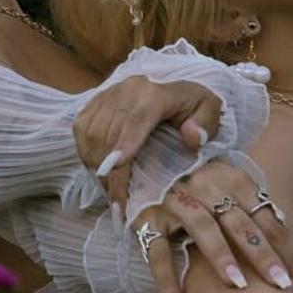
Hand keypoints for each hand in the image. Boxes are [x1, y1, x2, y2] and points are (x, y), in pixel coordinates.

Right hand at [74, 77, 220, 183]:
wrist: (173, 88)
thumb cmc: (191, 105)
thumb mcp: (210, 110)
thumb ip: (205, 124)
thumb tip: (190, 137)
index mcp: (156, 93)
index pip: (137, 120)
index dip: (125, 144)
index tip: (116, 167)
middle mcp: (127, 91)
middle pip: (111, 134)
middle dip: (112, 174)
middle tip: (119, 205)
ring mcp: (107, 95)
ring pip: (92, 134)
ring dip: (97, 167)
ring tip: (109, 193)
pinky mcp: (93, 103)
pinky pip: (82, 130)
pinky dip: (86, 154)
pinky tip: (98, 172)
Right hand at [131, 159, 292, 292]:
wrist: (150, 163)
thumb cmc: (203, 191)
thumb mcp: (233, 194)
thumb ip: (257, 220)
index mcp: (234, 180)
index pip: (267, 218)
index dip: (287, 250)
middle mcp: (206, 185)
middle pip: (239, 221)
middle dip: (262, 254)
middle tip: (281, 283)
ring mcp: (175, 200)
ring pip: (203, 228)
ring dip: (221, 257)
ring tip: (238, 286)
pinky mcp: (148, 219)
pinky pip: (158, 253)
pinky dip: (168, 282)